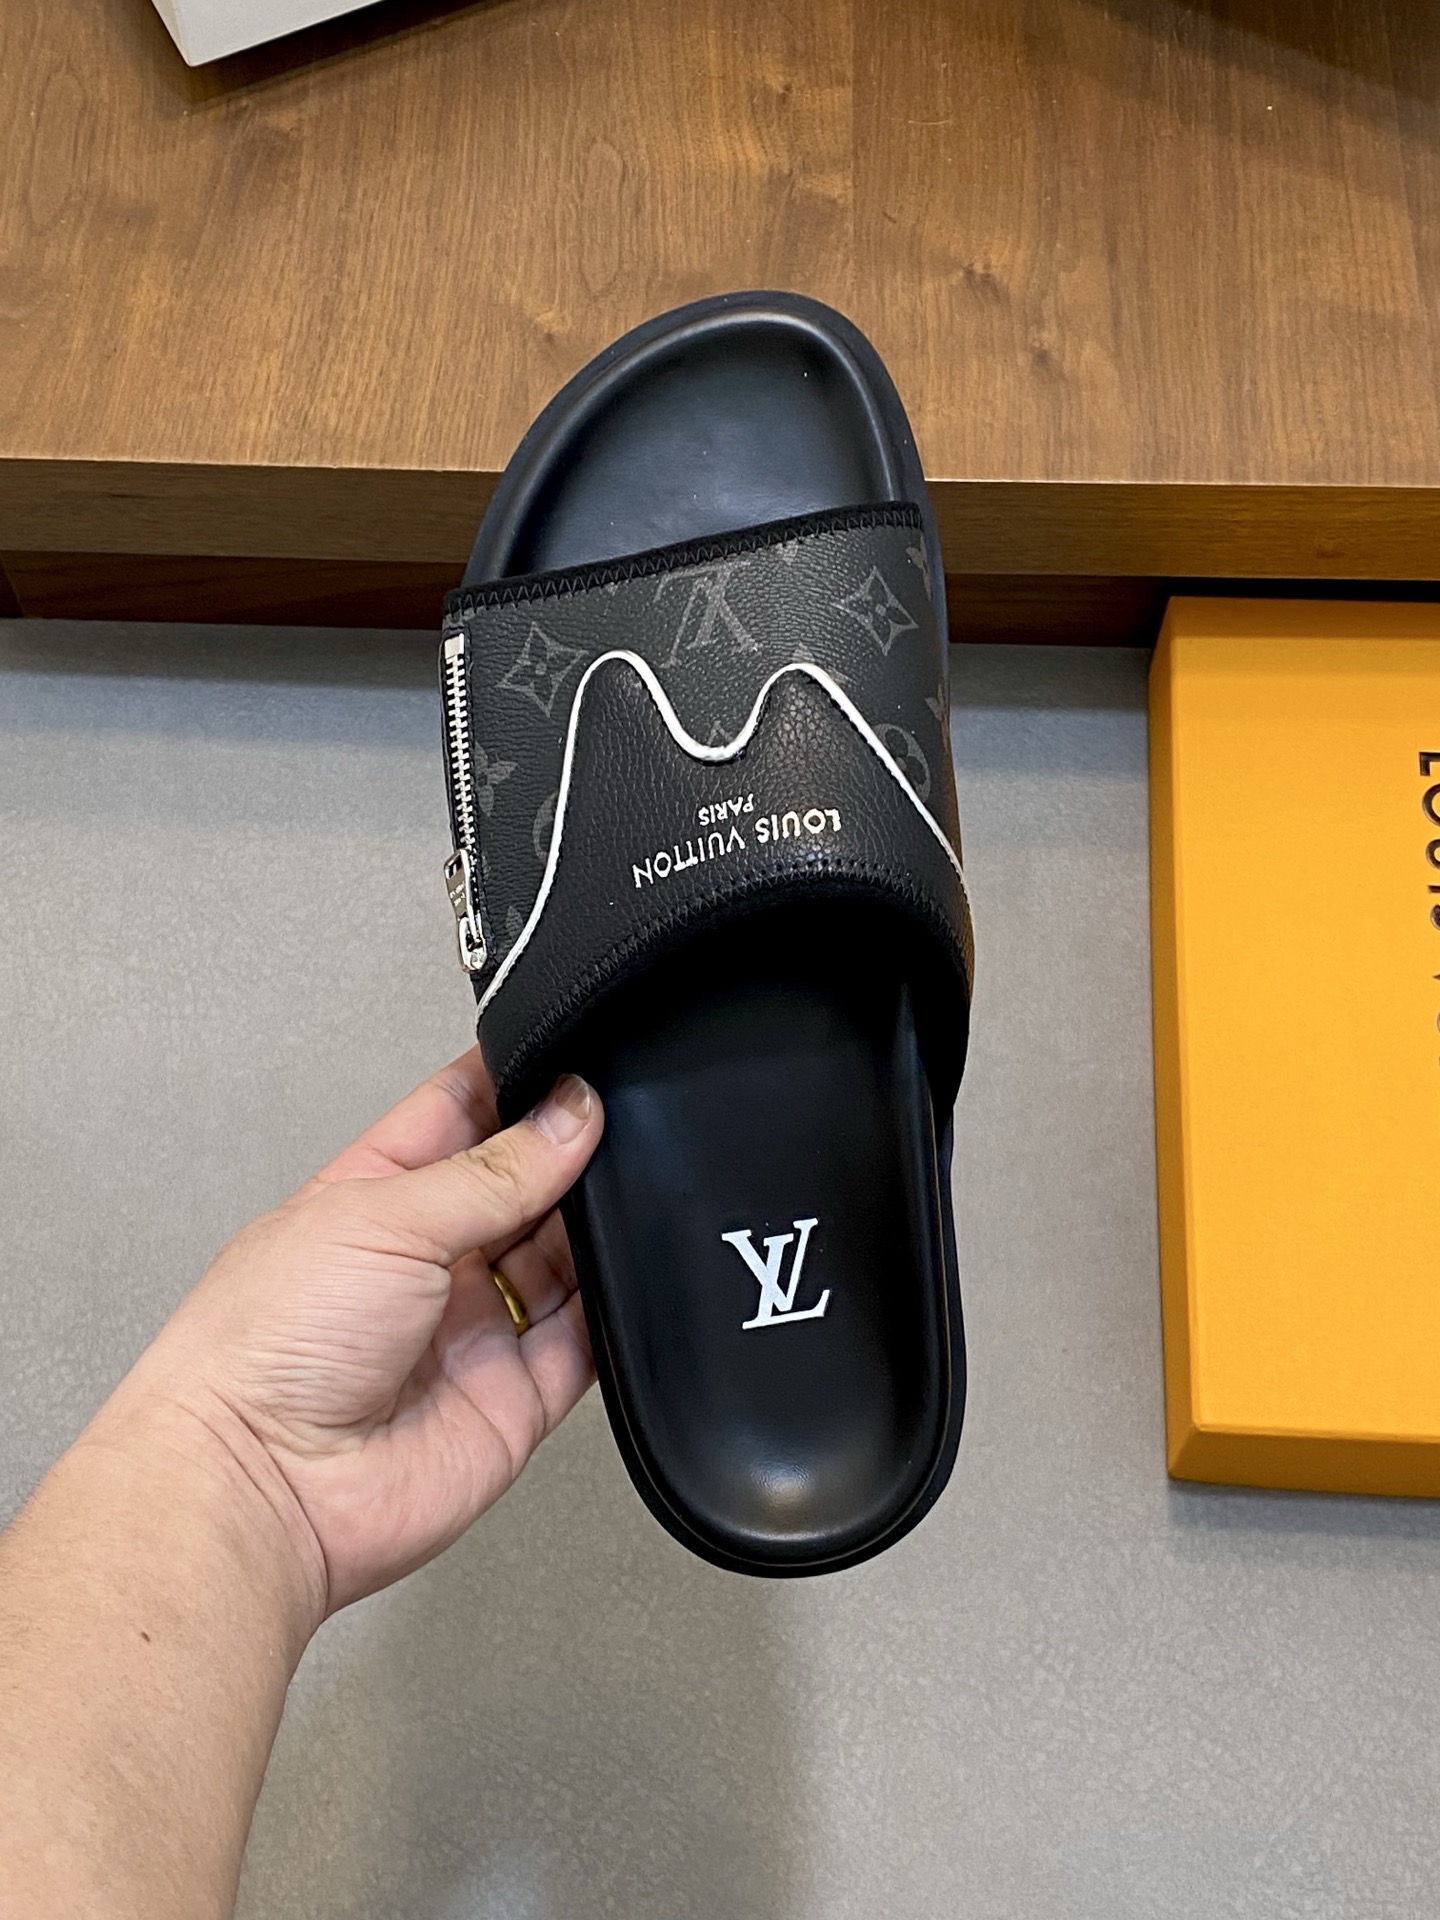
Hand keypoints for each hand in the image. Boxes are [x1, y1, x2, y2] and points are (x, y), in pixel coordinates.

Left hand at [110, 1051, 602, 1619]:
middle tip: (611, 1125)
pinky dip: (615, 1307)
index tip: (573, 1062)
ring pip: (563, 1256)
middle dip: (567, 1153)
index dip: (516, 1084)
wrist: (264, 1488)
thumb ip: (492, 1170)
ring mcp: (472, 1326)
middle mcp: (427, 1260)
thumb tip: (567, 1113)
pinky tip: (624, 1273)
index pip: (460, 1116)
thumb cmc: (267, 1348)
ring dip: (594, 1225)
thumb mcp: (385, 1217)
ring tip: (620, 1194)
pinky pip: (586, 1339)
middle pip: (522, 1185)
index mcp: (375, 1195)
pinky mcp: (515, 1394)